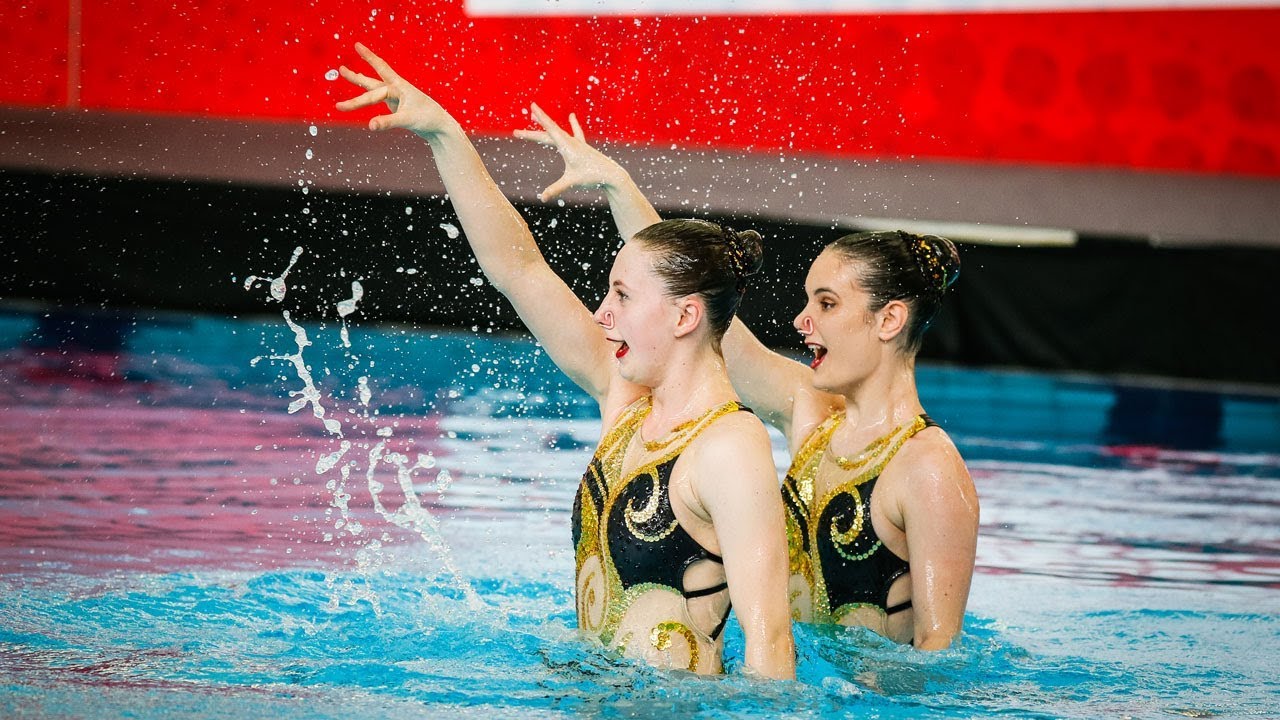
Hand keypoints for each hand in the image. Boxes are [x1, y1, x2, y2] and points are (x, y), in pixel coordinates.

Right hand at [335, 43, 457, 137]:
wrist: (439, 127)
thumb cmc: (427, 119)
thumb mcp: (407, 120)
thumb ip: (387, 122)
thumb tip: (370, 126)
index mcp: (400, 86)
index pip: (380, 68)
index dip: (368, 57)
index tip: (357, 45)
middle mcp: (396, 89)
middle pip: (371, 84)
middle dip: (355, 78)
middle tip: (340, 70)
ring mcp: (395, 98)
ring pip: (372, 89)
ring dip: (358, 81)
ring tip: (344, 71)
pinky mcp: (395, 107)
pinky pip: (377, 100)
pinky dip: (366, 97)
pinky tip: (362, 96)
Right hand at [514, 104, 627, 201]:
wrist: (611, 174)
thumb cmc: (592, 177)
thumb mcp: (571, 182)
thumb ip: (556, 189)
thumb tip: (542, 199)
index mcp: (567, 146)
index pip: (550, 129)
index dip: (540, 117)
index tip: (532, 106)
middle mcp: (571, 142)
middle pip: (548, 134)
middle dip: (531, 134)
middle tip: (516, 132)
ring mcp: (577, 143)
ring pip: (558, 131)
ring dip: (546, 124)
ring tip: (533, 117)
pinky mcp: (583, 147)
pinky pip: (576, 133)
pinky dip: (573, 124)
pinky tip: (572, 116)